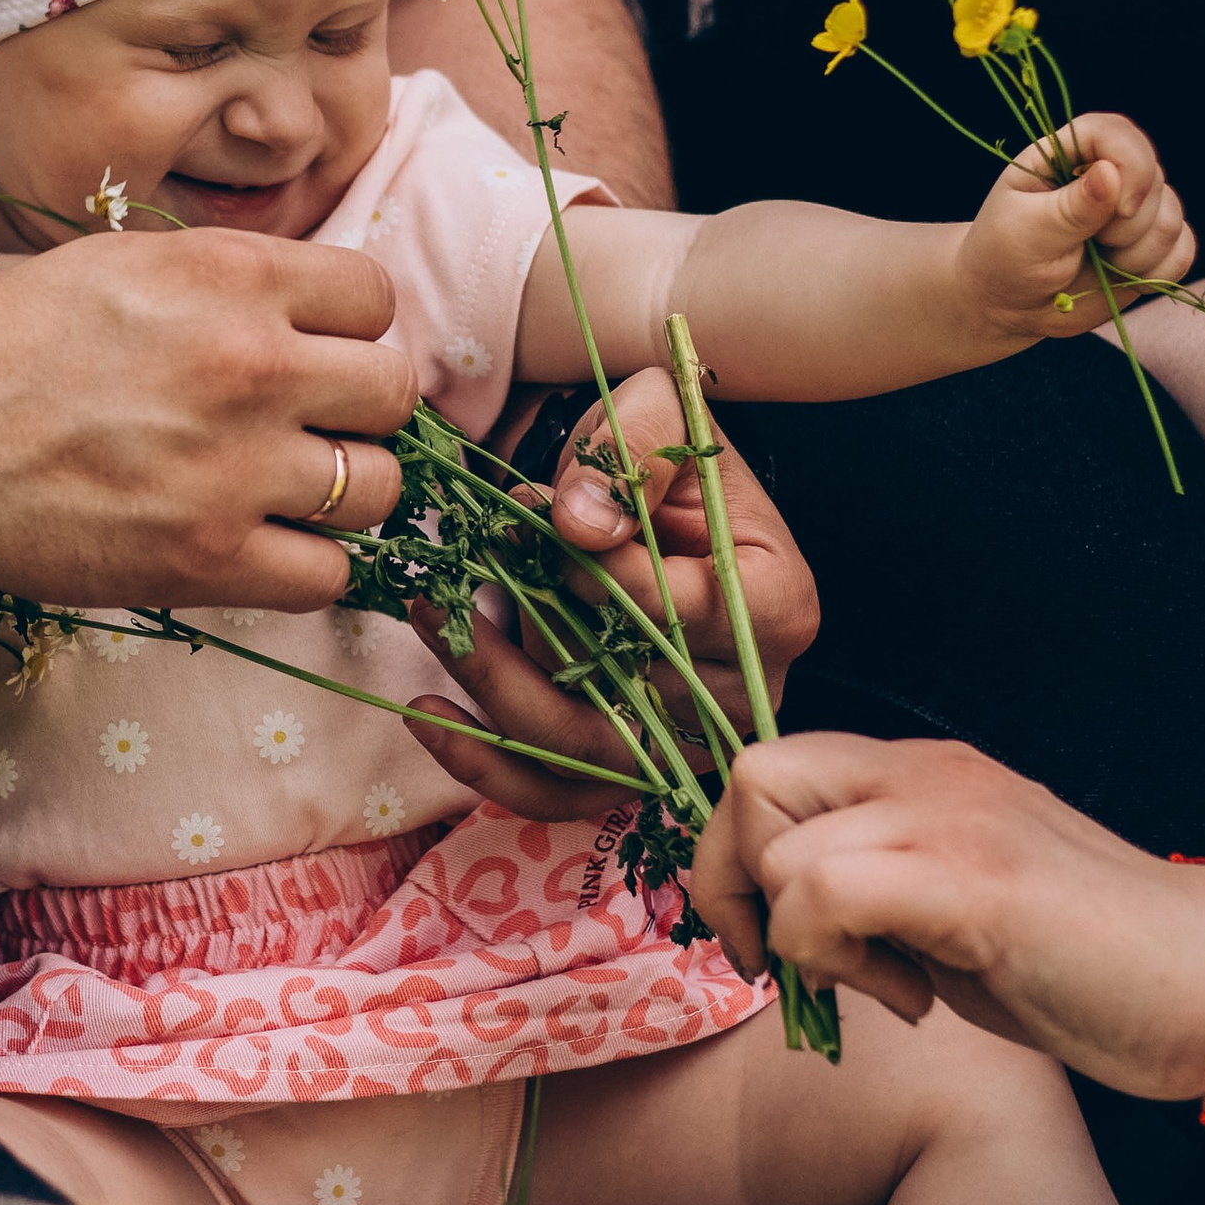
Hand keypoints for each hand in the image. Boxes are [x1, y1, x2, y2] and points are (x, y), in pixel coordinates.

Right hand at [0, 227, 414, 612]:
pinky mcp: (210, 556)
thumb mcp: (126, 264)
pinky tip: (258, 546)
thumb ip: (229, 282)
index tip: (314, 352)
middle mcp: (255, 362)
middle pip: (395, 392)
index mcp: (235, 274)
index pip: (375, 298)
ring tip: (284, 491)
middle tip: (308, 427)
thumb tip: (309, 317)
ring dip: (343, 493)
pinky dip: (306, 566)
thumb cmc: (2, 340)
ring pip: (381, 490)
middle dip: (360, 411)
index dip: (350, 330)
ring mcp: (239, 464)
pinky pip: (330, 574)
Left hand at [414, 367, 818, 815]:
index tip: (550, 537)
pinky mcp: (629, 765)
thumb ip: (631, 451)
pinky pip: (562, 792)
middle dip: (525, 652)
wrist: (644, 496)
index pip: (686, 614)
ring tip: (429, 633)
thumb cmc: (658, 456)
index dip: (609, 583)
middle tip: (440, 599)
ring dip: (493, 704)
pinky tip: (432, 719)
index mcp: (775, 604)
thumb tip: (579, 526)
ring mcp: (686, 741)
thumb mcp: (657, 412)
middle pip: (631, 701)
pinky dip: (491, 766)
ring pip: (585, 757)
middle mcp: (740, 690)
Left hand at [685, 732, 1204, 1094]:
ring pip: (783, 848)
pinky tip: (911, 1001)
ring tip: (887, 986)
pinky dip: (835, 959)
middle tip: (800, 962)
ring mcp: (950, 818)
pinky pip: (829, 893)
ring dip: (803, 939)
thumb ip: (872, 890)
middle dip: (738, 884)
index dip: (739, 857)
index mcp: (924, 774)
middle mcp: (928, 774)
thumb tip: (781, 923)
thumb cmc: (1087, 964)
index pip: (771, 768)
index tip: (777, 943)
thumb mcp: (952, 909)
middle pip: (754, 781)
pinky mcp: (972, 879)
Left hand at [960, 111, 1193, 345]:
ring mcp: (1132, 210)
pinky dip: (1159, 271)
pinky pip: (1182, 250)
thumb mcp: (1026, 232)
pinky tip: (1124, 277)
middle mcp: (1106, 174)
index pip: (1115, 133)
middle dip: (1128, 226)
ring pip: (1172, 219)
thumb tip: (1110, 171)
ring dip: (1138, 254)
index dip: (1133, 165)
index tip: (1123, 210)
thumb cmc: (1003, 260)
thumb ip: (1071, 206)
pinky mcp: (1149, 245)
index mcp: (1065, 155)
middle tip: (1088, 246)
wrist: (1009, 306)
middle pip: (1154, 179)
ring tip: (1099, 265)